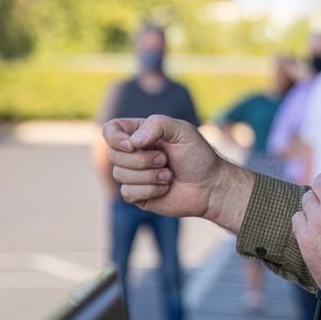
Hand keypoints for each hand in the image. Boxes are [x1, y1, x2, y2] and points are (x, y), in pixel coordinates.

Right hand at [103, 116, 252, 232]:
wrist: (210, 185)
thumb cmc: (198, 155)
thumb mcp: (182, 131)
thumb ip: (157, 124)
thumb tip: (132, 142)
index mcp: (141, 134)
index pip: (111, 130)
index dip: (115, 138)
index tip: (133, 144)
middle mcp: (133, 153)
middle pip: (113, 155)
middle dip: (142, 159)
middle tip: (166, 160)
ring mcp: (133, 175)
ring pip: (119, 174)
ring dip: (149, 175)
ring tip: (169, 174)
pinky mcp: (137, 195)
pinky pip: (127, 192)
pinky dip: (149, 190)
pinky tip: (165, 188)